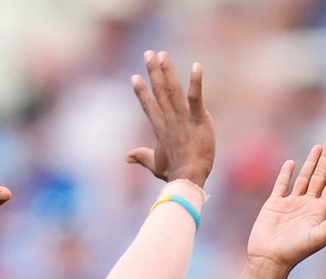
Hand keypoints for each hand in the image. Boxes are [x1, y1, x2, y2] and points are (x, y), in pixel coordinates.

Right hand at [126, 50, 214, 187]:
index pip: (148, 105)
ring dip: (167, 71)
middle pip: (159, 91)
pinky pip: (195, 97)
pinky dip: (195, 82)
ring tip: (162, 54)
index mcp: (160, 128)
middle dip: (153, 71)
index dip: (141, 91)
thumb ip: (141, 157)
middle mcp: (169, 119)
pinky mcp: (198, 119)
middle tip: (149, 53)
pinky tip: (196, 66)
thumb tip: (127, 157)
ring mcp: (182, 118)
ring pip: (172, 89)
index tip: (135, 77)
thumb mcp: (155, 164)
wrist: (186, 178)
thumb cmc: (173, 173)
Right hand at [246, 139, 325, 270]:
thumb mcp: (318, 238)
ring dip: (311, 162)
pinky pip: (282, 185)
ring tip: (317, 147)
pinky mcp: (274, 204)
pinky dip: (286, 174)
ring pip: (304, 178)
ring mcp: (291, 203)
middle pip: (320, 177)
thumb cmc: (295, 252)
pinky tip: (291, 163)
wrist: (269, 259)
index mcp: (320, 211)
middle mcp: (307, 205)